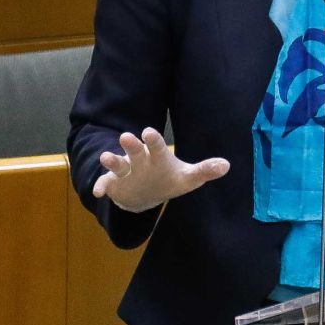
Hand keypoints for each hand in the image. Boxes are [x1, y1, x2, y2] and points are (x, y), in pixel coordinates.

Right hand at [92, 127, 229, 212]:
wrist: (144, 193)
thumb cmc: (167, 178)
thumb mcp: (187, 177)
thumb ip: (204, 171)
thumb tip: (226, 165)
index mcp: (157, 157)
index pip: (156, 146)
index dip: (153, 140)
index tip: (148, 132)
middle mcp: (140, 161)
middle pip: (135, 151)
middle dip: (131, 145)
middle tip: (126, 136)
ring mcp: (126, 173)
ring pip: (118, 164)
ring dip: (112, 161)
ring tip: (106, 157)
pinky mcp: (115, 185)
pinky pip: (106, 184)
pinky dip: (101, 186)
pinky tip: (98, 192)